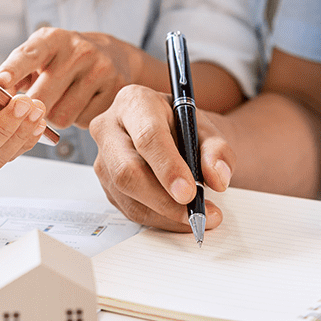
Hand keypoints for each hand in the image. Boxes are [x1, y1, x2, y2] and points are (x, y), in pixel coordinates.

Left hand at [0, 27, 145, 129]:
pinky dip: (78, 119)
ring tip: (63, 101)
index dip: (13, 70)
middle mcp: (78, 50)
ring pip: (62, 116)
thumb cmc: (65, 60)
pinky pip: (83, 121)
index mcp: (53, 39)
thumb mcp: (41, 56)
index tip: (0, 83)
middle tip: (35, 107)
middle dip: (32, 110)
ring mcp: (100, 69)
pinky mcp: (116, 89)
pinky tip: (83, 104)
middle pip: (42, 98)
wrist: (114, 56)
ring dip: (56, 117)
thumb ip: (17, 74)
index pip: (28, 55)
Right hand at [90, 85, 233, 231]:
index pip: (147, 137)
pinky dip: (159, 219)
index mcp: (135, 102)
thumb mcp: (207, 130)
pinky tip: (181, 216)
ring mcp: (103, 158)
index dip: (168, 167)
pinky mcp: (106, 183)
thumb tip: (217, 178)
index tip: (189, 192)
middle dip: (164, 199)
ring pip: (128, 195)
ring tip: (198, 216)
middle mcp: (109, 128)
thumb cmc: (184, 127)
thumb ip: (217, 150)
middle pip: (128, 171)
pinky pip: (129, 209)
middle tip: (196, 212)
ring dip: (165, 214)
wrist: (170, 133)